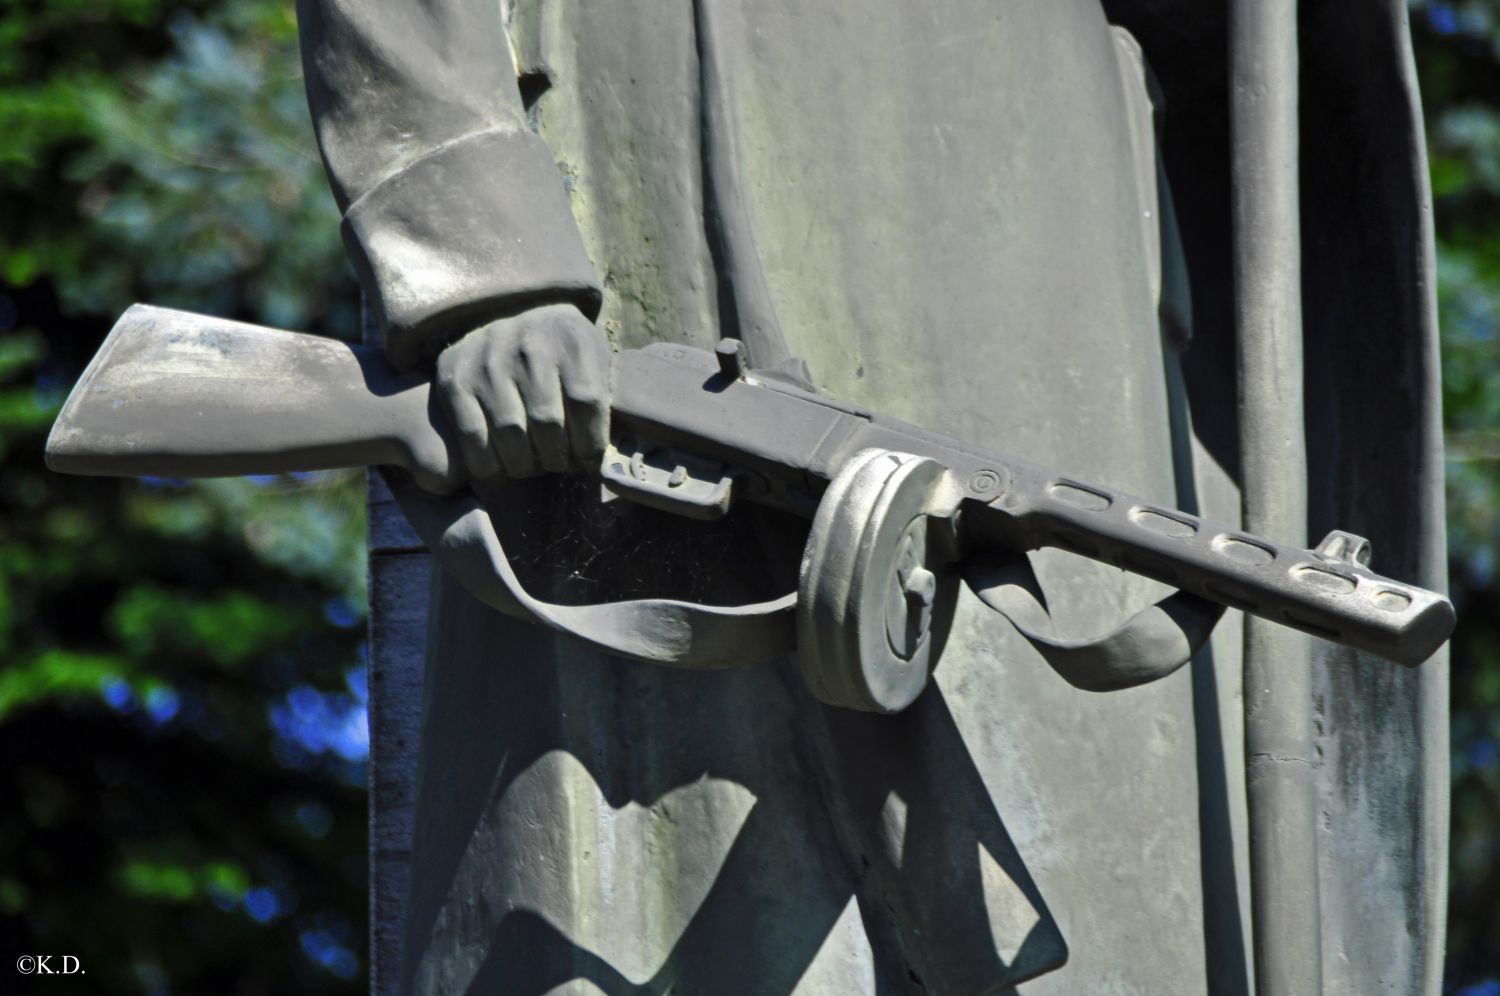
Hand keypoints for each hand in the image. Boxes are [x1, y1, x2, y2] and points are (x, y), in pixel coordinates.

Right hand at [433, 303, 610, 481]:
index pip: (586, 403)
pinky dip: (489, 463)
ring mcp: (487, 359)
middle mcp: (528, 343)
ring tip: (533, 464)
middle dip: (558, 458)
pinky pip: (474, 438)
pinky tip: (502, 464)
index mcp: (571, 338)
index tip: (589, 459)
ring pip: (511, 435)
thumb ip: (606, 398)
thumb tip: (608, 455)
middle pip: (548, 424)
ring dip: (526, 465)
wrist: (512, 318)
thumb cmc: (563, 354)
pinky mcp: (454, 377)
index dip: (590, 443)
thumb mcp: (594, 360)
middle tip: (559, 464)